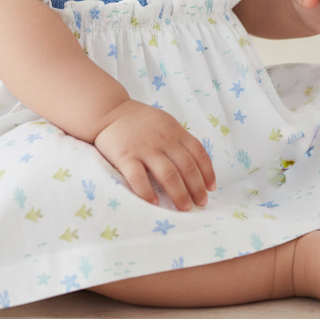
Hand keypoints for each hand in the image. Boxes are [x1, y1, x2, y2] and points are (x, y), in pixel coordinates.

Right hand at [93, 100, 216, 209]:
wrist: (108, 111)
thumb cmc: (139, 120)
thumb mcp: (164, 122)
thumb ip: (178, 139)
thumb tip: (196, 164)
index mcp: (174, 130)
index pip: (198, 153)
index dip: (207, 172)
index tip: (211, 188)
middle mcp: (163, 139)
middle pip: (186, 167)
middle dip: (197, 188)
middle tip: (201, 203)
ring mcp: (144, 148)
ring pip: (168, 175)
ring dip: (179, 194)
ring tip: (184, 208)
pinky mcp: (125, 156)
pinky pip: (138, 178)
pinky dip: (147, 192)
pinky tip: (154, 203)